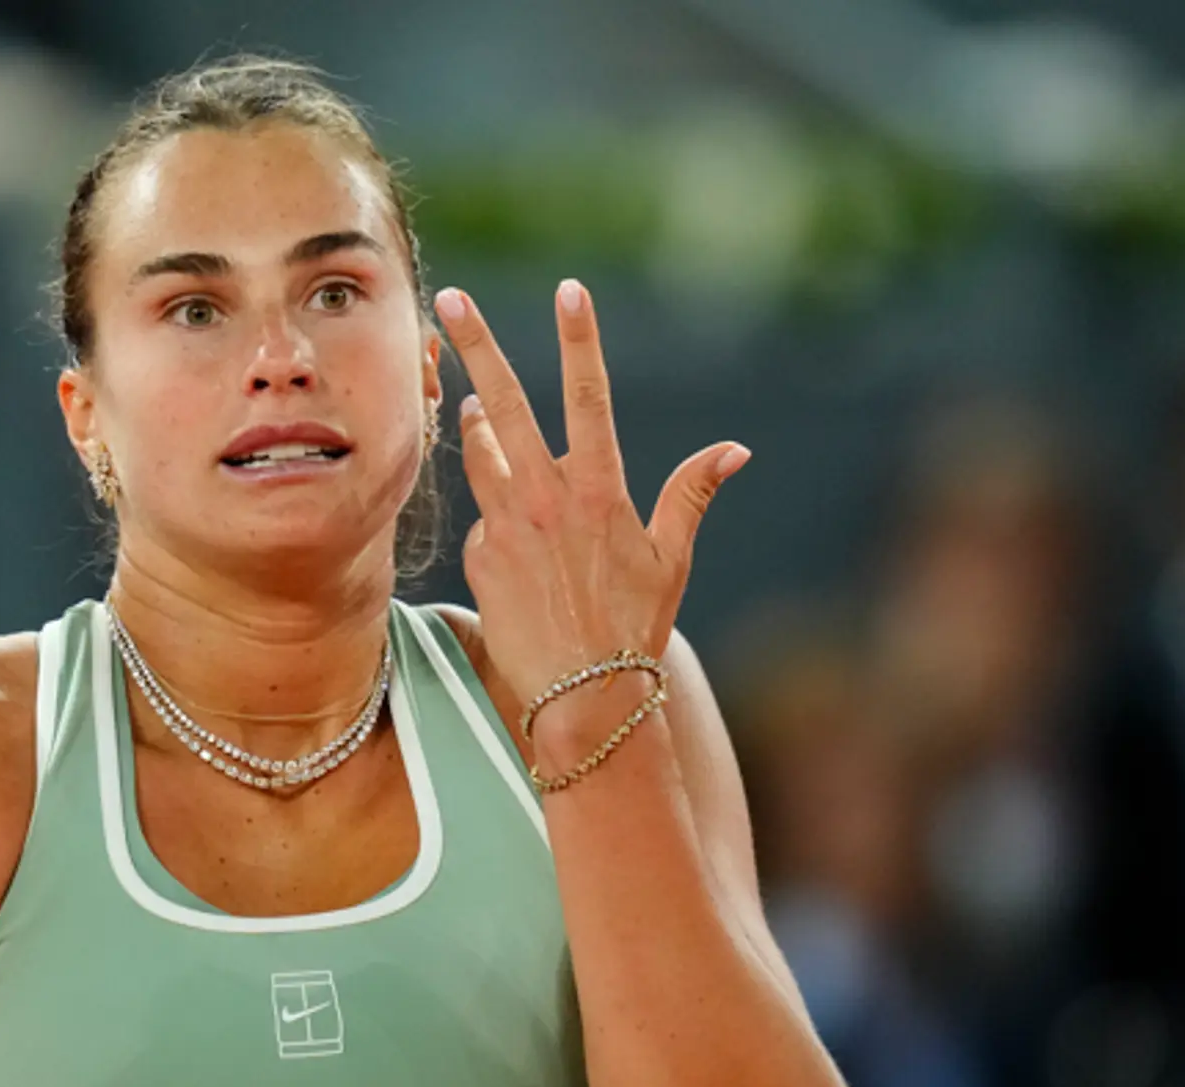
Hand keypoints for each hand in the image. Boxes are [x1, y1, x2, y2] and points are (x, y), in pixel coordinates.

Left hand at [434, 279, 748, 713]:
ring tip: (465, 400)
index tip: (569, 289)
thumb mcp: (671, 560)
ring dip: (474, 422)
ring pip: (481, 453)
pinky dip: (496, 516)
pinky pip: (485, 520)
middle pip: (504, 403)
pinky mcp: (480, 557)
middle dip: (476, 347)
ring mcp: (506, 526)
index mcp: (599, 490)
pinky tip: (514, 542)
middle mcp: (546, 499)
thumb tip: (735, 449)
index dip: (580, 339)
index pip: (588, 397)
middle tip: (448, 300)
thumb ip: (691, 495)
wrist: (582, 699)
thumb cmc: (634, 629)